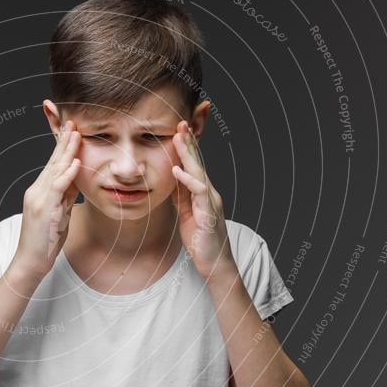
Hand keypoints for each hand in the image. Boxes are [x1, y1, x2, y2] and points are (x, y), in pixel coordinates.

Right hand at [12, 119, 81, 278]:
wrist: (31, 262)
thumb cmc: (45, 242)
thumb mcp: (59, 214)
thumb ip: (66, 197)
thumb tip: (76, 182)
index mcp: (40, 191)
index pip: (53, 164)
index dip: (63, 146)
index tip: (72, 130)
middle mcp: (36, 190)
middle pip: (52, 161)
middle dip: (64, 141)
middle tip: (73, 121)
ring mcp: (38, 198)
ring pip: (54, 170)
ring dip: (67, 151)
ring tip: (76, 134)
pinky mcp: (43, 209)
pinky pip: (57, 187)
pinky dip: (67, 173)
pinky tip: (75, 162)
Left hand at [170, 120, 235, 279]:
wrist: (214, 263)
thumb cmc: (201, 240)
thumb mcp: (187, 213)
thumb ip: (182, 196)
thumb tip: (172, 180)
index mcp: (203, 192)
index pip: (194, 165)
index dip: (186, 147)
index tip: (177, 130)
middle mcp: (209, 193)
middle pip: (198, 163)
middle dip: (189, 142)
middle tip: (180, 122)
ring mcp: (211, 202)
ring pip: (199, 172)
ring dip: (188, 155)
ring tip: (178, 138)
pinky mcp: (209, 214)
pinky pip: (199, 193)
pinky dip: (188, 180)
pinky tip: (177, 171)